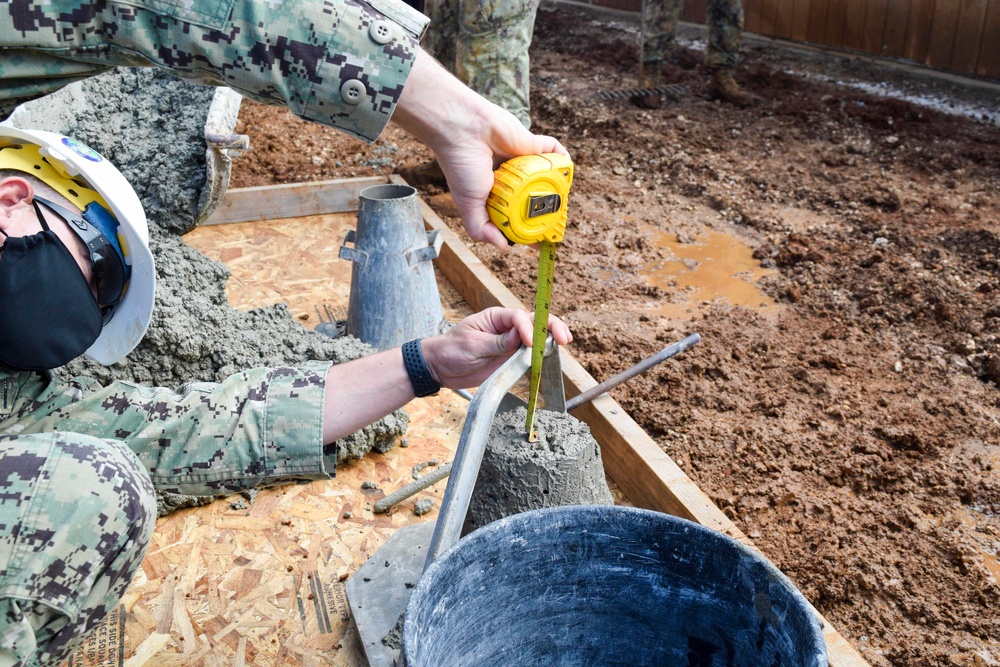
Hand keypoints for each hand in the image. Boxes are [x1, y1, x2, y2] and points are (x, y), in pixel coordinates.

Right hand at [393, 50, 568, 248]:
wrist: (463, 130)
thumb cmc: (461, 166)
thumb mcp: (468, 206)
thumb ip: (481, 229)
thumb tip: (504, 247)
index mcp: (493, 194)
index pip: (514, 215)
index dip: (527, 229)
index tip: (540, 242)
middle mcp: (509, 179)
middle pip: (533, 198)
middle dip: (545, 210)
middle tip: (556, 222)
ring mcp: (521, 161)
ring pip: (545, 177)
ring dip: (557, 188)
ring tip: (563, 201)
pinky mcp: (531, 143)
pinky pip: (553, 151)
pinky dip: (563, 159)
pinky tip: (568, 170)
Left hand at [420, 307, 571, 388]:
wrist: (440, 368)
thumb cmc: (451, 350)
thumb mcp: (472, 345)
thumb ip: (497, 342)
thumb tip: (520, 338)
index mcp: (496, 317)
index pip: (518, 317)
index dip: (528, 328)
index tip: (530, 343)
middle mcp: (507, 327)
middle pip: (535, 322)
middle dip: (550, 327)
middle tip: (563, 338)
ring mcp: (510, 343)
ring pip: (537, 337)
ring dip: (551, 339)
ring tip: (564, 344)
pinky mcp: (511, 358)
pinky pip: (530, 355)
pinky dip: (543, 355)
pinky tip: (553, 356)